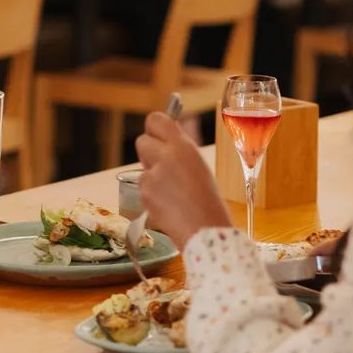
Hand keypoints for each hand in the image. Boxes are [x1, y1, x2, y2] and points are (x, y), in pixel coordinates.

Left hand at [135, 111, 230, 249]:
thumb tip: (165, 142)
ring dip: (151, 175)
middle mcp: (165, 157)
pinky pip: (143, 187)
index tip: (159, 135)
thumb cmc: (210, 202)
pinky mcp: (144, 194)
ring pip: (142, 167)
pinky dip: (151, 194)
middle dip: (149, 151)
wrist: (207, 232)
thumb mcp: (199, 167)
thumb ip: (180, 152)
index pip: (156, 120)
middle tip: (162, 164)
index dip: (155, 128)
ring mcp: (152, 176)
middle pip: (142, 140)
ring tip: (172, 192)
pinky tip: (168, 205)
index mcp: (183, 147)